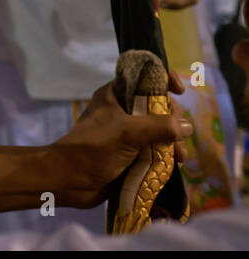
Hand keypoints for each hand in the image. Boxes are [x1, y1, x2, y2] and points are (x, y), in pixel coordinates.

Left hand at [47, 79, 192, 208]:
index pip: (142, 78)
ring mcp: (126, 133)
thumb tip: (187, 126)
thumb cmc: (94, 149)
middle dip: (173, 121)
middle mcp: (121, 110)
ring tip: (178, 157)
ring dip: (172, 142)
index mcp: (114, 95)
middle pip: (157, 107)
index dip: (162, 79)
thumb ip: (160, 126)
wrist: (71, 180)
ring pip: (159, 130)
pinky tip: (175, 164)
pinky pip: (155, 149)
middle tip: (178, 136)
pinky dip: (166, 154)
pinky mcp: (131, 153)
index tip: (179, 90)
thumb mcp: (128, 132)